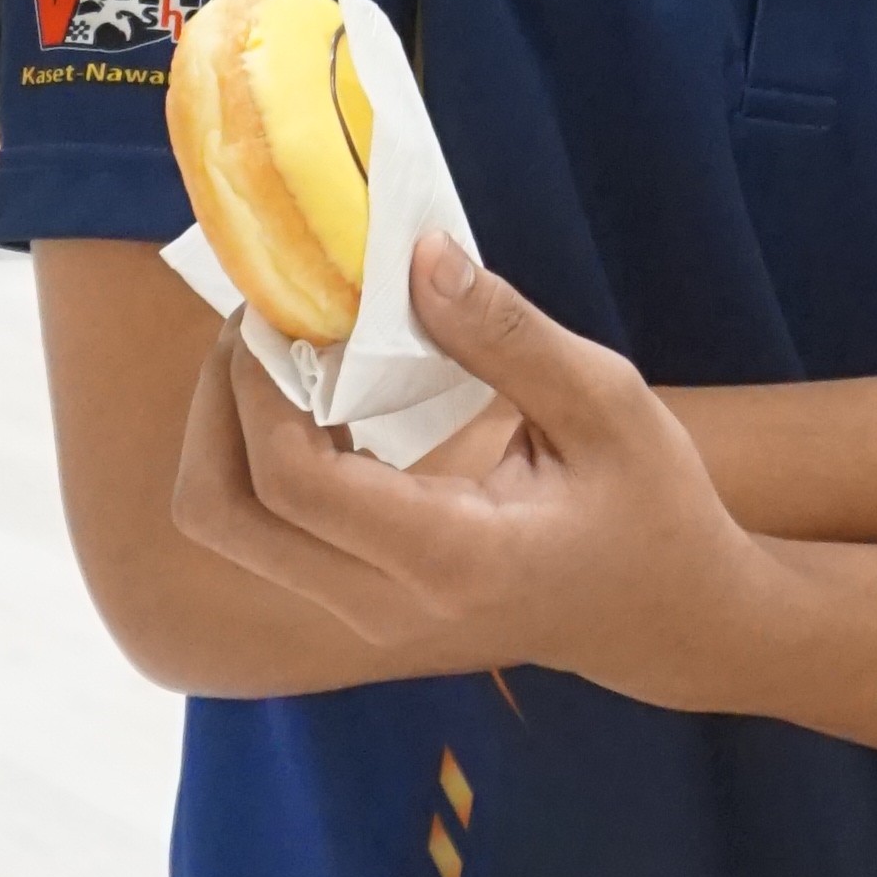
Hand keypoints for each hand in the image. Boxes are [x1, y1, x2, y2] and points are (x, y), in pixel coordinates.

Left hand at [171, 240, 758, 707]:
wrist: (661, 619)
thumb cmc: (651, 507)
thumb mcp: (606, 404)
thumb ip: (506, 335)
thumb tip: (416, 257)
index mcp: (448, 557)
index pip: (295, 483)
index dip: (260, 384)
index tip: (284, 302)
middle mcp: (381, 604)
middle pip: (222, 516)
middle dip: (215, 404)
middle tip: (260, 320)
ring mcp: (360, 615)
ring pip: (229, 528)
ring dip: (227, 429)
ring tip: (279, 346)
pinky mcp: (355, 601)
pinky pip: (265, 530)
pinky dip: (258, 453)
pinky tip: (311, 390)